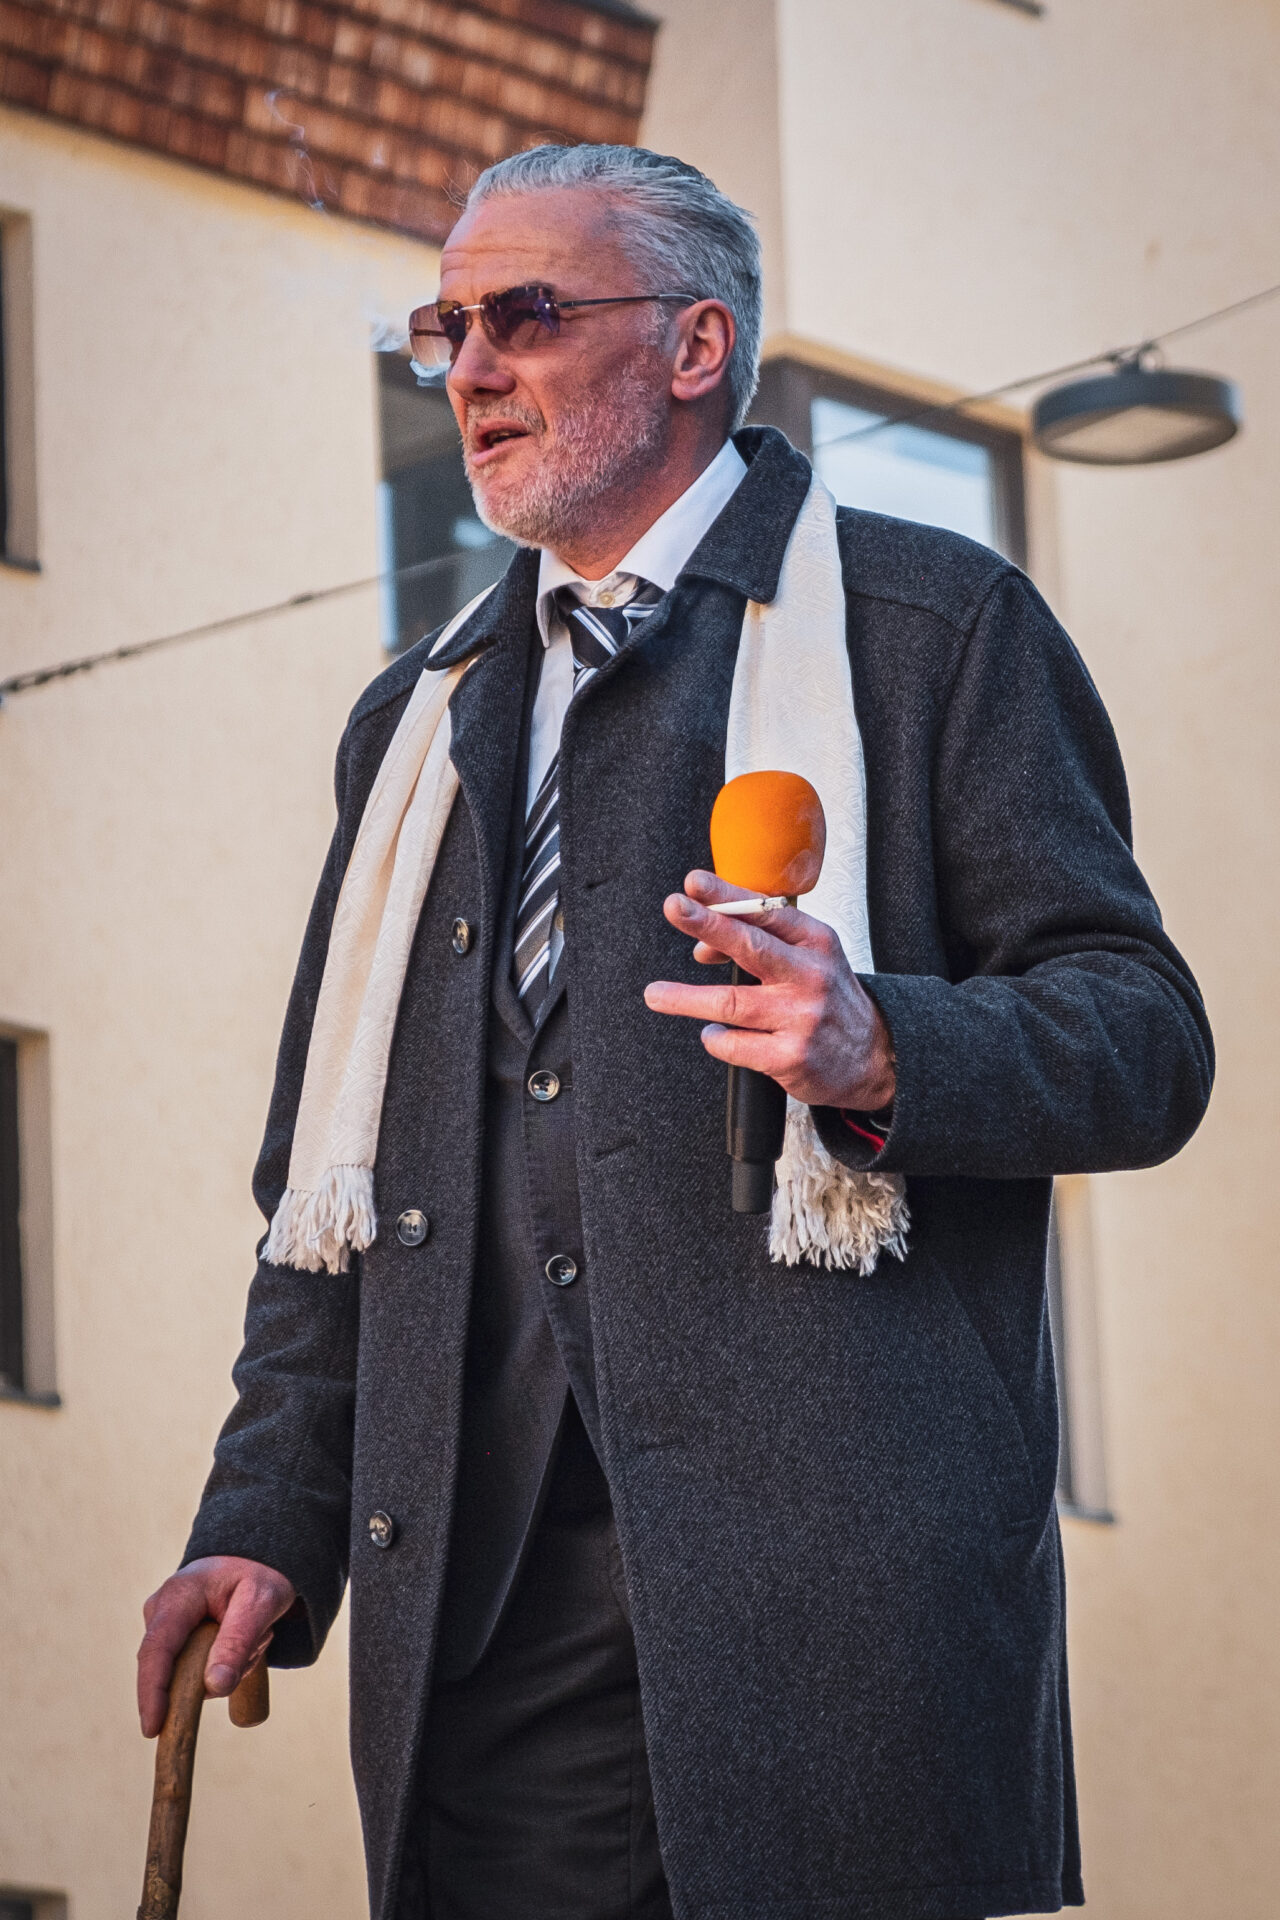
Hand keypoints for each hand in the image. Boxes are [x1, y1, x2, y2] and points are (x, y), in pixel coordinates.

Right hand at [137, 1555, 296, 1737]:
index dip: (151, 1692)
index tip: (152, 1729)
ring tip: (254, 1635)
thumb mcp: (260, 1602)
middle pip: (173, 1670)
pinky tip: (244, 1642)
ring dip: (226, 1667)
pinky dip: (223, 1665)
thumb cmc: (258, 1574)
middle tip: (257, 1645)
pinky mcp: (175, 1639)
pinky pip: (195, 1670)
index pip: (156, 1650)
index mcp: (178, 1596)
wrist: (255, 1558)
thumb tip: (214, 1687)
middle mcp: (161, 1611)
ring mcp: (164, 1626)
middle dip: (214, 1674)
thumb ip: (237, 1642)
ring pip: (189, 1675)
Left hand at [644, 869, 895, 1111]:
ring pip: (731, 1003)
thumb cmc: (828, 1000)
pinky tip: (713, 1034)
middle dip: (708, 924)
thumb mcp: (807, 960)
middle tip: (675, 908)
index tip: (694, 883)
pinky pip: (735, 1045)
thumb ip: (758, 944)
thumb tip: (700, 948)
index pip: (766, 912)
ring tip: (655, 994)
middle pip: (751, 946)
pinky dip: (715, 1038)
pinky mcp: (790, 1058)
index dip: (727, 896)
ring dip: (685, 998)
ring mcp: (801, 1018)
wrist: (874, 1058)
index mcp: (816, 942)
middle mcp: (811, 976)